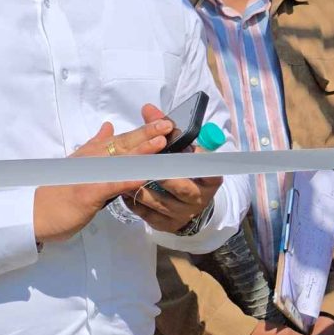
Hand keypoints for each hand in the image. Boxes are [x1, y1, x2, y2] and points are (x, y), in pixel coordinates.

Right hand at [32, 118, 172, 243]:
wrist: (34, 213)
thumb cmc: (57, 193)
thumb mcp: (78, 165)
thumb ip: (94, 147)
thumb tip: (108, 127)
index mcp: (91, 154)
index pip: (120, 140)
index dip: (142, 131)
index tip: (163, 122)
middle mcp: (91, 161)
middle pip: (122, 145)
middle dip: (146, 133)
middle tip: (168, 124)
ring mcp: (90, 176)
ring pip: (120, 161)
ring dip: (141, 151)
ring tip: (161, 141)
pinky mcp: (88, 193)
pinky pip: (112, 185)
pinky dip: (128, 179)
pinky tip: (145, 174)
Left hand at [122, 102, 220, 233]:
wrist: (188, 206)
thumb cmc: (183, 171)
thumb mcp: (181, 150)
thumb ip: (164, 129)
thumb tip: (148, 109)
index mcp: (209, 179)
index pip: (208, 169)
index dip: (197, 158)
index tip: (185, 148)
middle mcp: (198, 197)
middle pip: (181, 186)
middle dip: (161, 173)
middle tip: (144, 161)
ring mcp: (182, 214)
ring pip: (159, 200)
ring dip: (140, 186)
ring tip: (124, 173)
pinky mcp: (166, 225)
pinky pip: (147, 213)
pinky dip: (134, 201)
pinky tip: (124, 189)